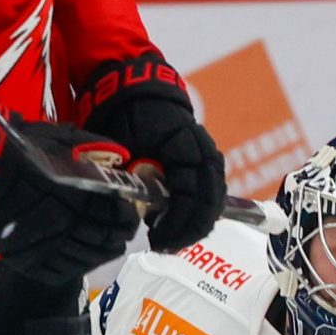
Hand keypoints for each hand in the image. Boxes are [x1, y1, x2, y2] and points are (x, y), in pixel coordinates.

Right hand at [0, 110, 141, 283]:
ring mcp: (43, 244)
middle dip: (118, 233)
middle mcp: (59, 219)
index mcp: (68, 188)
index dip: (125, 212)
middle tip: (125, 230)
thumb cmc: (9, 153)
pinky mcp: (27, 261)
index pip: (110, 207)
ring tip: (112, 246)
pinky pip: (62, 270)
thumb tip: (120, 153)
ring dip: (104, 251)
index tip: (131, 210)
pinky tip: (87, 259)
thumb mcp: (48, 136)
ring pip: (86, 255)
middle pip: (102, 233)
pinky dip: (80, 266)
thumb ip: (86, 143)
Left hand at [77, 56, 225, 252]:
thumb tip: (140, 212)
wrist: (134, 89)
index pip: (191, 195)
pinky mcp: (204, 157)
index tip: (157, 240)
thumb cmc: (123, 116)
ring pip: (215, 196)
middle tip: (165, 245)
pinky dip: (199, 209)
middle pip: (210, 201)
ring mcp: (206, 152)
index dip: (178, 224)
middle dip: (190, 229)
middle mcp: (201, 149)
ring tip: (171, 238)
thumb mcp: (120, 146)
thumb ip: (130, 175)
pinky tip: (179, 222)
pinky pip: (211, 188)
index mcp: (181, 145)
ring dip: (197, 222)